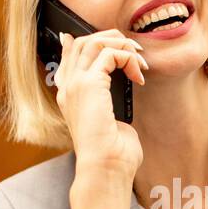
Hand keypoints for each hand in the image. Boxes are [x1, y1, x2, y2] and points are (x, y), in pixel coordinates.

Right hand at [54, 29, 147, 181]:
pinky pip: (109, 54)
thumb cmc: (113, 153)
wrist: (107, 169)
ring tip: (139, 62)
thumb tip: (126, 81)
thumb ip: (111, 98)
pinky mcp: (88, 85)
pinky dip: (128, 59)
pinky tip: (138, 76)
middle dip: (112, 40)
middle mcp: (68, 88)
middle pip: (83, 42)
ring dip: (122, 46)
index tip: (117, 44)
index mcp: (69, 96)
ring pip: (94, 42)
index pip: (71, 54)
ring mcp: (75, 85)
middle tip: (135, 52)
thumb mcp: (112, 120)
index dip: (92, 41)